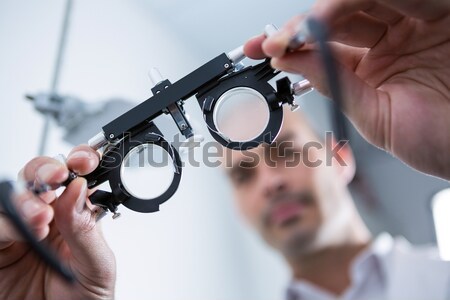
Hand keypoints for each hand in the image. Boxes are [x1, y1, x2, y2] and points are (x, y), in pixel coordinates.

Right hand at [0, 145, 115, 299]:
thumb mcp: (97, 269)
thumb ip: (87, 230)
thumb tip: (79, 189)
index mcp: (77, 220)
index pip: (76, 180)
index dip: (79, 162)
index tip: (85, 160)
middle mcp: (47, 221)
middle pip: (39, 178)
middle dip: (47, 169)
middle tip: (58, 175)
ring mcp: (19, 233)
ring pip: (13, 195)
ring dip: (27, 197)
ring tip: (42, 215)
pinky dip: (7, 223)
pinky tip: (28, 232)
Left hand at [245, 0, 449, 179]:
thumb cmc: (438, 140)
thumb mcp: (374, 116)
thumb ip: (335, 85)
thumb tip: (291, 63)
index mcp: (371, 66)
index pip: (323, 46)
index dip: (292, 44)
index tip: (263, 49)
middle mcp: (390, 39)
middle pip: (336, 16)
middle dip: (301, 27)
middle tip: (277, 40)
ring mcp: (415, 21)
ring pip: (362, 0)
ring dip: (326, 11)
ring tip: (300, 31)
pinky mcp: (442, 10)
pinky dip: (366, 0)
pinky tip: (333, 12)